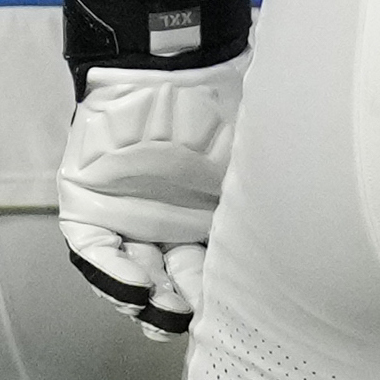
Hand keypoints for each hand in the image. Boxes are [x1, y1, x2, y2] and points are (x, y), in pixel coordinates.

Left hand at [59, 59, 239, 334]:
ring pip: (129, 274)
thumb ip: (256, 199)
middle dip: (177, 304)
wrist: (170, 65)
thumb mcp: (250, 158)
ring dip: (145, 298)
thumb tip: (294, 238)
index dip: (211, 291)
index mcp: (204, 214)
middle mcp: (164, 222)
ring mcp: (123, 217)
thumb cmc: (220, 105)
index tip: (220, 306)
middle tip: (188, 314)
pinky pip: (94, 252)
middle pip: (167, 280)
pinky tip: (135, 290)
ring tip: (159, 306)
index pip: (205, 267)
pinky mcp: (85, 207)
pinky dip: (111, 275)